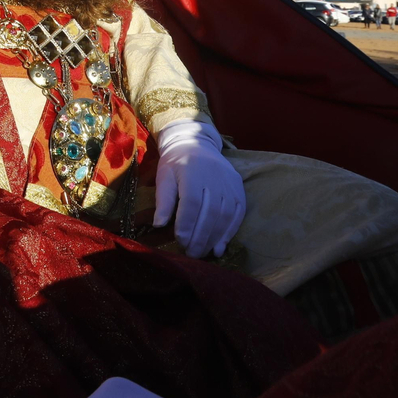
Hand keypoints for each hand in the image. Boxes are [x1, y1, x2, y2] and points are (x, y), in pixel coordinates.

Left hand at [153, 119, 246, 258]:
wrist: (197, 143)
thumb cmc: (177, 162)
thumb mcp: (164, 176)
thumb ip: (163, 199)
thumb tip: (159, 224)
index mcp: (193, 172)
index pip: (192, 202)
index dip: (187, 224)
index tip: (180, 241)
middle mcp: (214, 177)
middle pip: (210, 212)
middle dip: (200, 237)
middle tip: (191, 254)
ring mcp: (229, 183)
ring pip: (225, 215)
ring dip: (215, 238)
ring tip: (203, 253)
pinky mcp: (239, 188)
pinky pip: (238, 213)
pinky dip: (230, 232)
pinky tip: (220, 247)